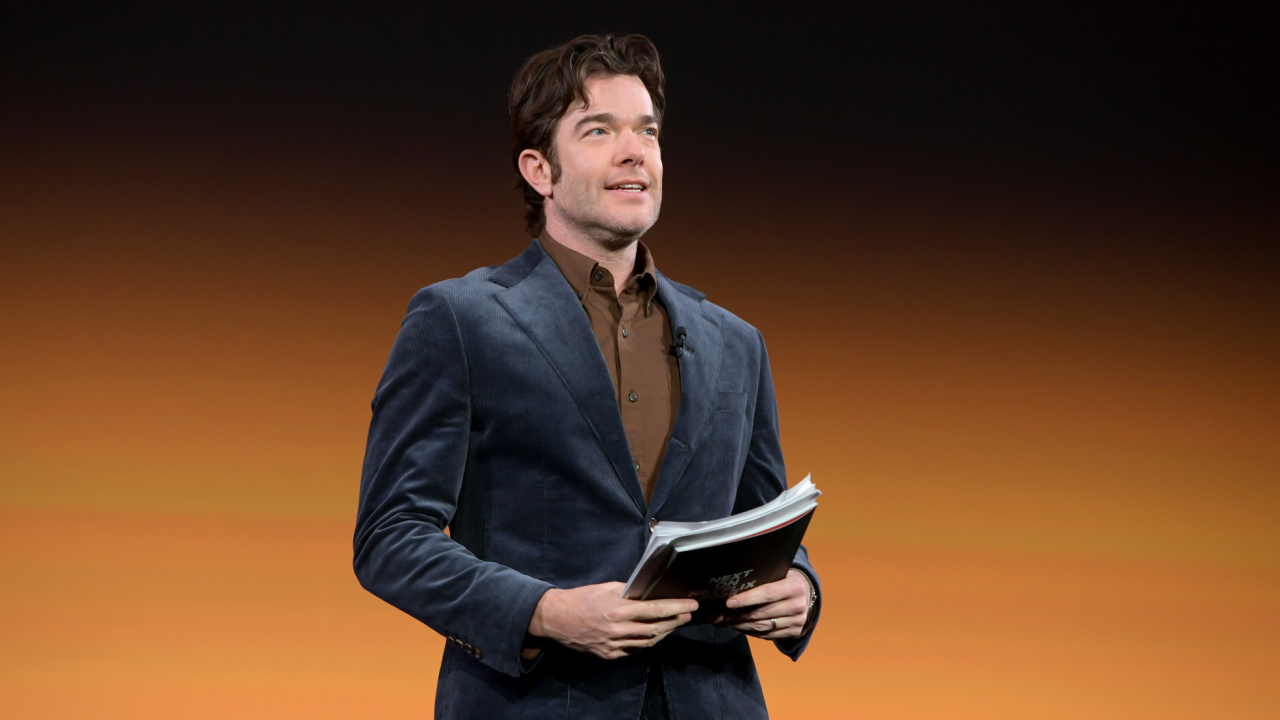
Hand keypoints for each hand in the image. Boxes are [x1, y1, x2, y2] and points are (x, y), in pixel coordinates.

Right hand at [528, 582, 697, 659]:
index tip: (690, 605)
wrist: (555, 618)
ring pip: (647, 642)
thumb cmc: (580, 598)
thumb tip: (648, 592)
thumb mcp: (606, 588)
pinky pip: (634, 650)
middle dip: (675, 621)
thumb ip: (628, 592)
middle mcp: (618, 629)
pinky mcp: (608, 654)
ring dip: (664, 633)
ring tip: (674, 624)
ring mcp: (613, 645)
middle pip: (655, 628)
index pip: (655, 610)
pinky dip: (647, 642)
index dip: (675, 608)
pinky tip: (654, 635)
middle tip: (687, 615)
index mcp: (618, 609)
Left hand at [712, 568, 811, 639]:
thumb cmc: (786, 578)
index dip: (747, 599)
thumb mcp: (780, 572)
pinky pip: (766, 635)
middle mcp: (798, 605)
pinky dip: (749, 631)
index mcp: (794, 586)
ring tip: (720, 621)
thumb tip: (733, 582)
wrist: (808, 593)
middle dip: (735, 615)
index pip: (768, 594)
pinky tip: (735, 626)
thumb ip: (763, 577)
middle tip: (715, 615)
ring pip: (761, 626)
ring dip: (738, 625)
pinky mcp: (794, 632)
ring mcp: (797, 621)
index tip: (728, 602)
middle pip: (761, 613)